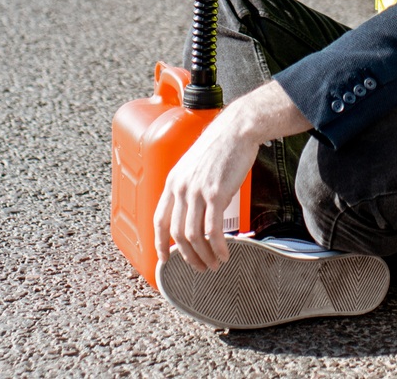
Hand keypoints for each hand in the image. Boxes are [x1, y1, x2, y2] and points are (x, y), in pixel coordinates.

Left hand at [153, 82, 309, 272]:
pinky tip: (225, 254)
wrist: (236, 130)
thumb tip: (193, 212)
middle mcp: (180, 188)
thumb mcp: (194, 166)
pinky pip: (213, 230)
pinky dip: (218, 247)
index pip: (160, 220)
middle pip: (177, 234)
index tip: (166, 259)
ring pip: (194, 236)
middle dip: (188, 257)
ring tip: (215, 263)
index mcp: (173, 181)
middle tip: (201, 267)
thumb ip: (189, 187)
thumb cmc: (220, 147)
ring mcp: (197, 191)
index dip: (160, 243)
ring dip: (204, 255)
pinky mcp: (216, 193)